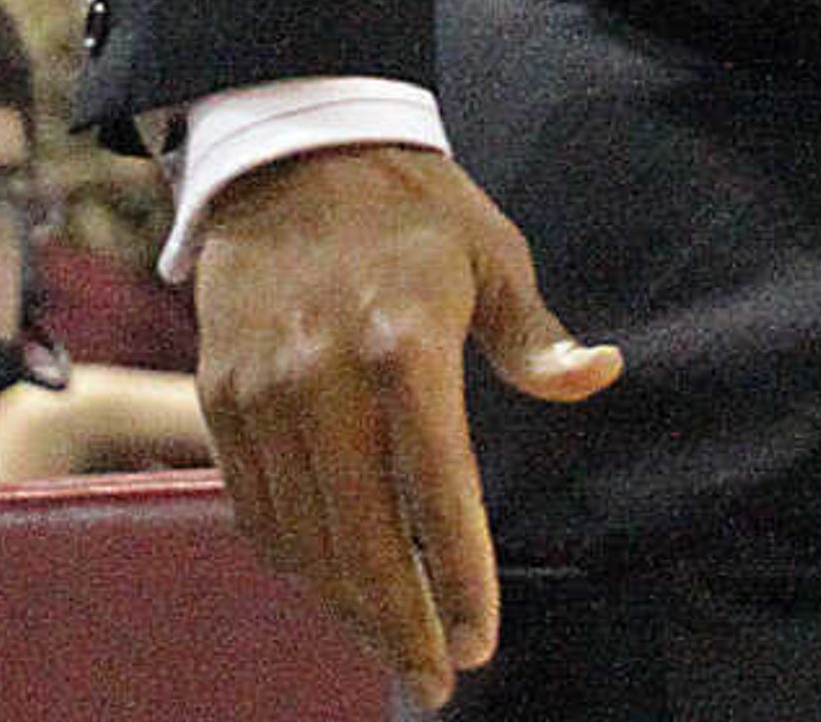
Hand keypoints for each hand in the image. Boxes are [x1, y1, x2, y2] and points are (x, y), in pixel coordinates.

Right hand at [194, 145, 619, 706]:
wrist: (297, 152)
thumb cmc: (419, 210)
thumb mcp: (495, 256)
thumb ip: (537, 339)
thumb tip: (600, 377)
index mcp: (405, 347)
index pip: (435, 495)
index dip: (459, 578)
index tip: (480, 642)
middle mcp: (323, 380)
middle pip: (359, 539)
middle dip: (401, 623)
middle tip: (438, 678)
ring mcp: (262, 394)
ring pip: (302, 536)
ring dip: (346, 604)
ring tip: (395, 646)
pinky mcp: (220, 397)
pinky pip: (255, 505)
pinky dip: (294, 558)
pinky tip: (332, 585)